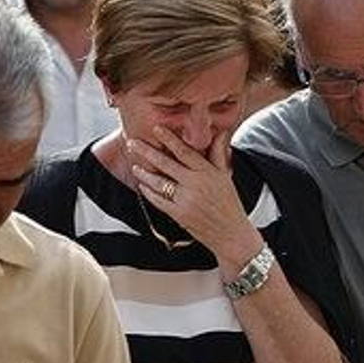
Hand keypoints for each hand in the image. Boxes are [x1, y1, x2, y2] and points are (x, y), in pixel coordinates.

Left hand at [129, 128, 260, 266]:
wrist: (231, 234)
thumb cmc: (229, 204)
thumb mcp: (225, 176)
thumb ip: (218, 154)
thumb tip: (219, 132)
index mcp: (208, 172)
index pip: (185, 151)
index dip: (169, 139)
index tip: (156, 129)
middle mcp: (196, 184)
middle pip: (166, 164)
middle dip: (146, 152)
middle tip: (131, 143)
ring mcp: (187, 200)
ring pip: (159, 183)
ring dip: (144, 174)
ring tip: (135, 166)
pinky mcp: (179, 215)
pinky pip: (159, 201)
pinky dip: (149, 193)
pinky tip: (142, 186)